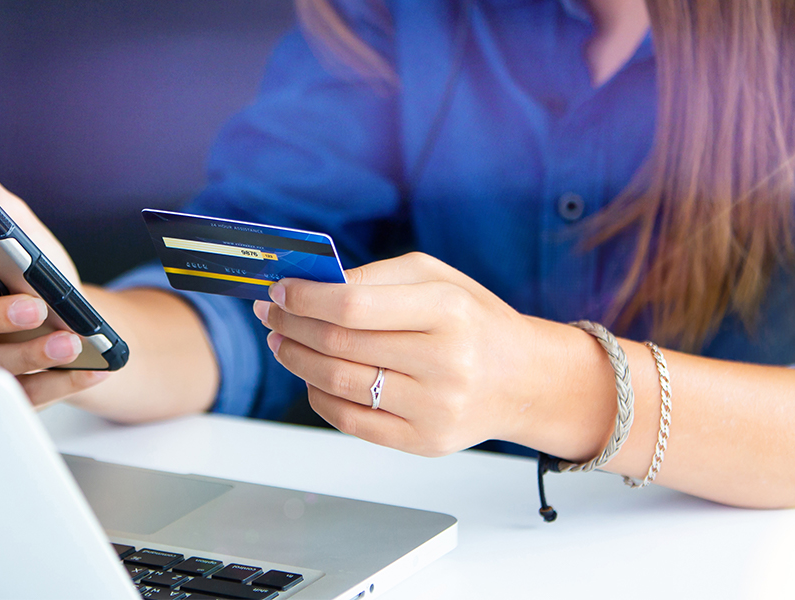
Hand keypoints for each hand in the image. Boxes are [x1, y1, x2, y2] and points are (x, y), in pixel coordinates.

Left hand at [254, 252, 608, 456]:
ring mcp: (435, 408)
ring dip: (296, 359)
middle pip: (340, 345)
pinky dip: (318, 395)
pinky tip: (311, 376)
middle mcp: (446, 362)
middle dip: (292, 326)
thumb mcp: (437, 279)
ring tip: (283, 342)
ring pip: (338, 383)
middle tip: (271, 313)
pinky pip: (350, 420)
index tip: (280, 290)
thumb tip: (308, 287)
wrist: (523, 380)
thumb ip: (374, 277)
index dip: (306, 298)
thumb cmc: (472, 321)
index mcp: (449, 310)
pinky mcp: (424, 442)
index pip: (355, 305)